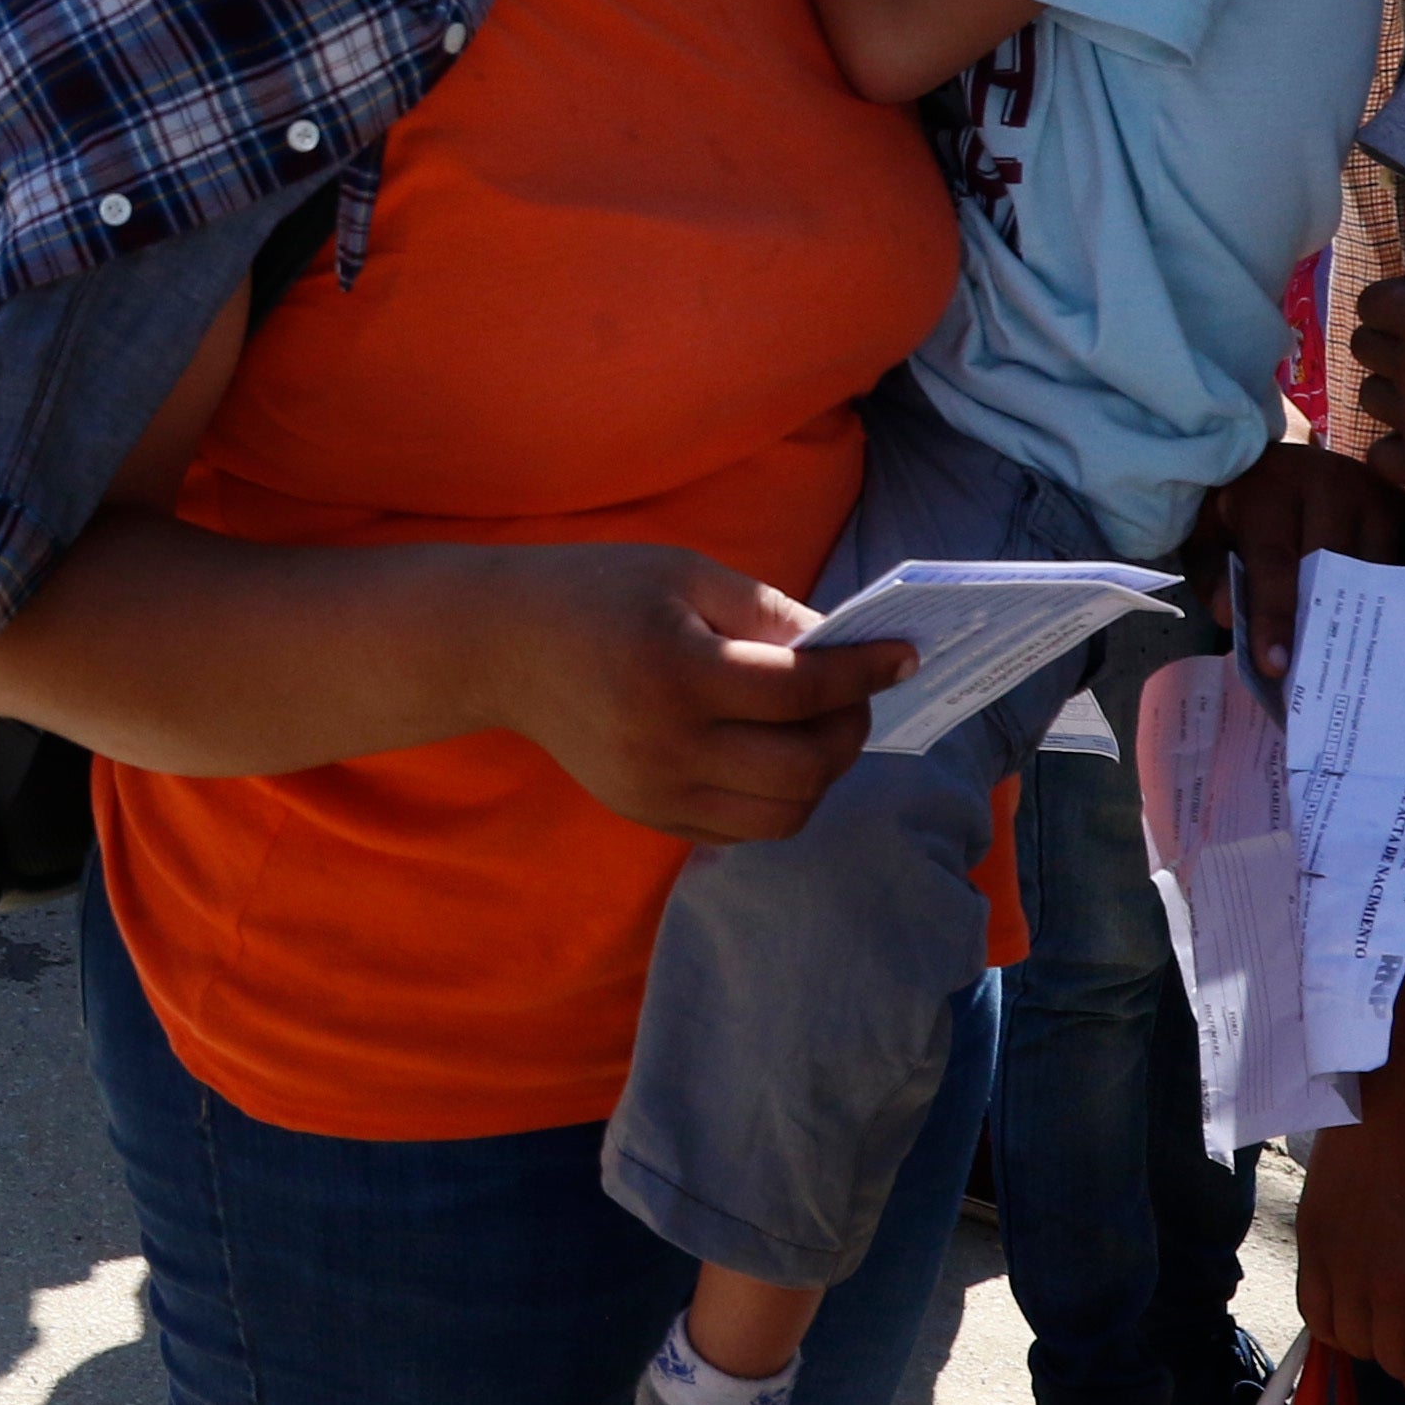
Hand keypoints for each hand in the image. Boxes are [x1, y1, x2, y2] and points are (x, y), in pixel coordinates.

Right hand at [477, 544, 910, 842]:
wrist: (500, 648)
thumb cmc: (598, 593)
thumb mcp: (684, 574)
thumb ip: (769, 611)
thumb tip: (845, 649)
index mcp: (675, 672)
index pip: (800, 690)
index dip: (864, 673)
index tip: (904, 656)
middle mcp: (665, 745)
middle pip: (802, 769)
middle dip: (850, 731)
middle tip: (855, 697)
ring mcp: (654, 792)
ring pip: (782, 816)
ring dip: (819, 774)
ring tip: (816, 728)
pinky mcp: (648, 815)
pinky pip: (743, 830)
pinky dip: (776, 798)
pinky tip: (769, 752)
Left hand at [1190, 438, 1404, 682]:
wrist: (1282, 462)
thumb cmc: (1242, 508)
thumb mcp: (1207, 533)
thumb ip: (1209, 572)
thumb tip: (1229, 616)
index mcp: (1273, 487)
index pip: (1275, 560)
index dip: (1274, 616)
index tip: (1274, 666)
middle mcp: (1331, 483)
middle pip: (1334, 569)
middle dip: (1324, 628)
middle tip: (1317, 682)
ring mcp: (1376, 495)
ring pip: (1377, 573)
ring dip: (1364, 622)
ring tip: (1353, 673)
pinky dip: (1393, 606)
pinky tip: (1383, 644)